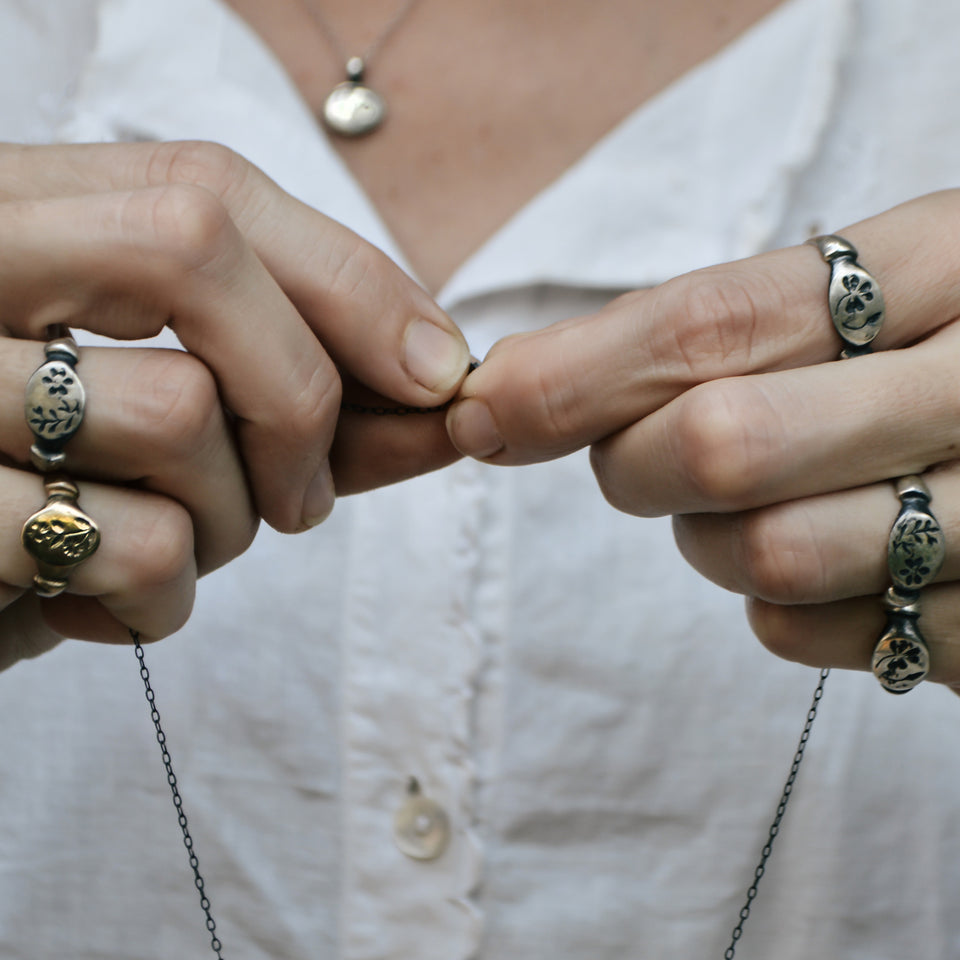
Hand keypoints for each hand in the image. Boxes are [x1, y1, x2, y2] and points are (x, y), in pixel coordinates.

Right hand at [0, 140, 468, 667]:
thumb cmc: (58, 496)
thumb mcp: (159, 409)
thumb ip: (285, 382)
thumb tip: (440, 376)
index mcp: (19, 218)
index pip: (208, 191)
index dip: (349, 279)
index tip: (435, 371)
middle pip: (196, 252)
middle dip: (300, 397)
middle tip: (302, 501)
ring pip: (177, 411)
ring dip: (225, 523)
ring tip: (161, 553)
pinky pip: (128, 545)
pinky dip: (158, 602)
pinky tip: (101, 609)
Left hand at [446, 191, 959, 689]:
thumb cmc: (931, 350)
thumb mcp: (862, 292)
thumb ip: (715, 326)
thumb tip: (517, 383)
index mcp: (949, 263)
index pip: (719, 321)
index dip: (576, 374)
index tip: (485, 407)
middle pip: (722, 444)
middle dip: (632, 459)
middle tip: (635, 453)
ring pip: (761, 555)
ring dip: (707, 536)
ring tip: (747, 500)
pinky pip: (805, 631)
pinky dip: (773, 601)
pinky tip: (816, 553)